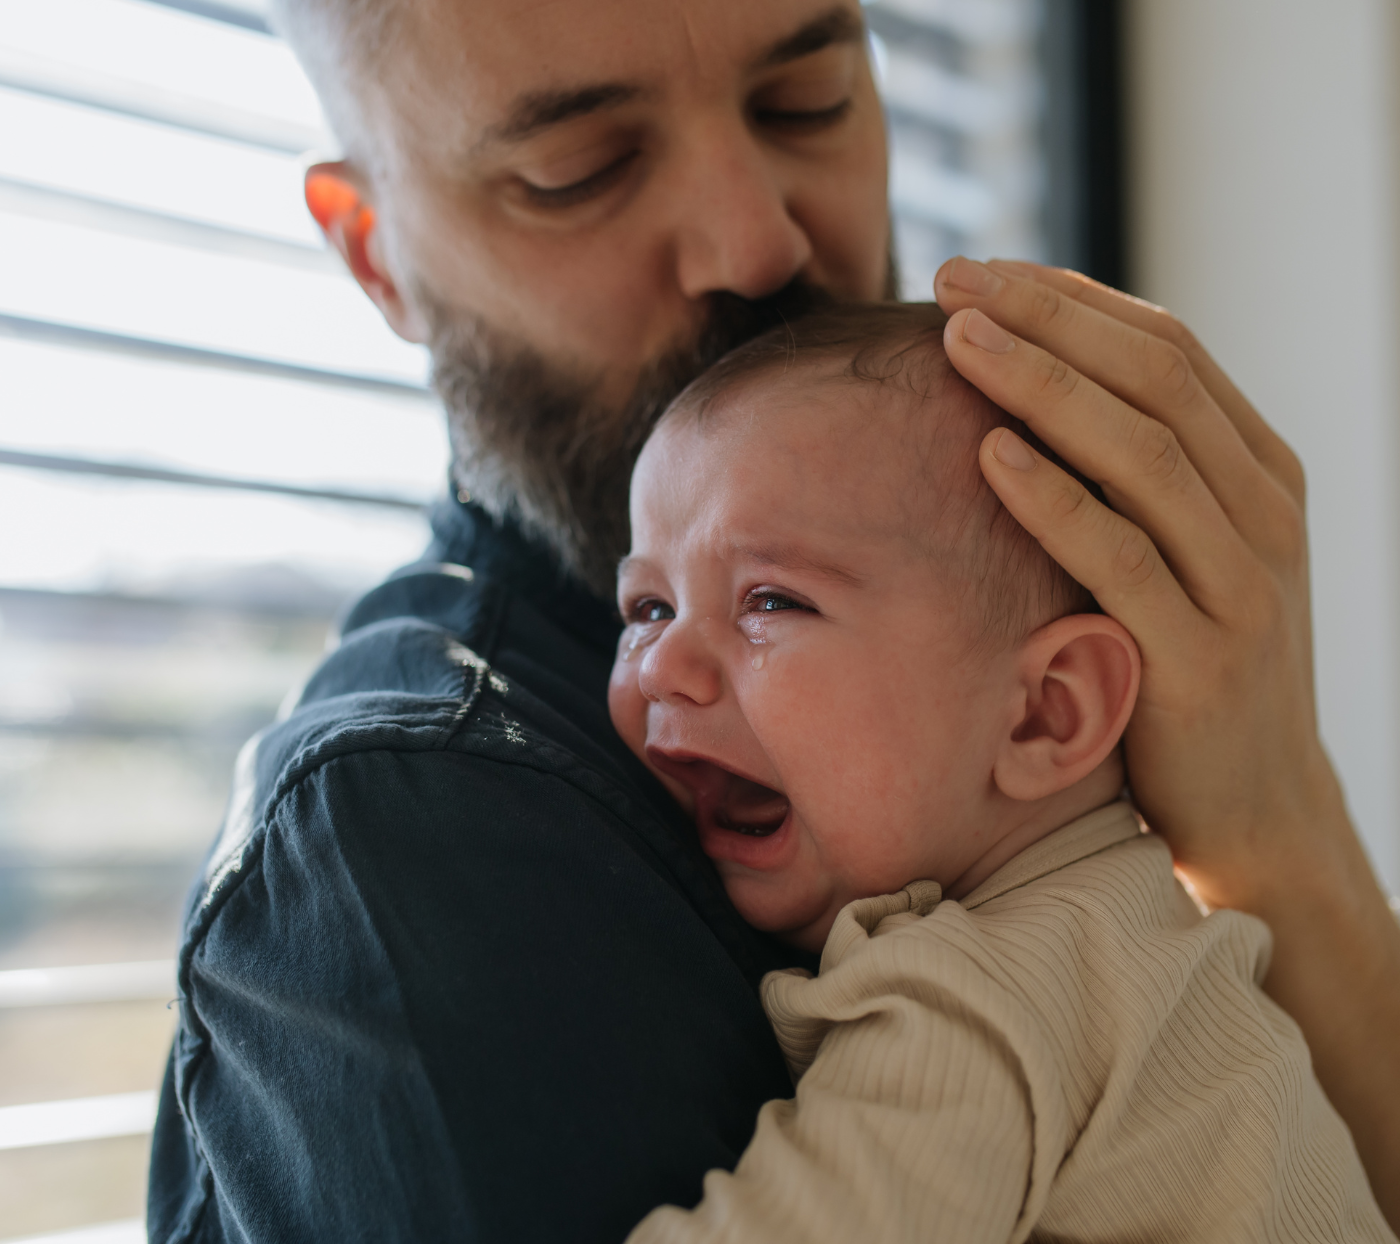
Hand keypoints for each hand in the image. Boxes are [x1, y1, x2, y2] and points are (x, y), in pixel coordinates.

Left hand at [932, 256, 1399, 1224]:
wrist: (1255, 804)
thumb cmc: (1190, 664)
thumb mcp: (1183, 553)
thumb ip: (1136, 475)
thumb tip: (1034, 386)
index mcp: (1257, 471)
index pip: (1167, 348)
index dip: (1073, 300)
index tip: (985, 270)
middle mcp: (1262, 511)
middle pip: (1153, 377)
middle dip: (1048, 317)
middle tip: (954, 277)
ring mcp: (1244, 581)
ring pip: (1143, 452)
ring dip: (1044, 385)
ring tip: (960, 339)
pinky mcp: (1204, 654)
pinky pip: (1123, 557)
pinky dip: (1056, 499)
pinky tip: (988, 453)